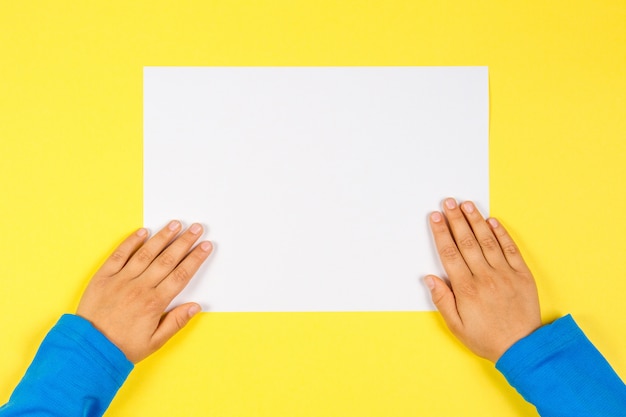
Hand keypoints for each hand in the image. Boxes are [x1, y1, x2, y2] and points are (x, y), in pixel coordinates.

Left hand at [76, 221, 212, 362]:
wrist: (89, 349)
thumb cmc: (122, 347)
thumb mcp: (155, 342)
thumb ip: (176, 322)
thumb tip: (195, 306)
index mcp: (154, 303)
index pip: (181, 275)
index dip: (195, 259)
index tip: (206, 246)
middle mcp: (139, 287)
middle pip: (168, 259)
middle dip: (185, 242)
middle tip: (197, 228)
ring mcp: (120, 280)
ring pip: (146, 253)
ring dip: (163, 237)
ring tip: (176, 224)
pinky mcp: (103, 277)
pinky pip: (119, 255)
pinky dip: (131, 242)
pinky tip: (143, 232)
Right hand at [425, 198, 540, 361]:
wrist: (523, 348)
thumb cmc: (486, 338)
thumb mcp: (456, 325)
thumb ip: (442, 300)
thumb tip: (429, 278)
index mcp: (466, 289)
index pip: (450, 253)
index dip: (442, 233)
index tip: (436, 217)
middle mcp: (485, 277)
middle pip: (467, 241)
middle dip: (456, 219)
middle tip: (448, 202)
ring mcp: (505, 274)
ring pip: (488, 241)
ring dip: (476, 220)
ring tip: (467, 205)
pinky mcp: (522, 275)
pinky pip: (510, 249)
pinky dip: (501, 234)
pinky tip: (493, 221)